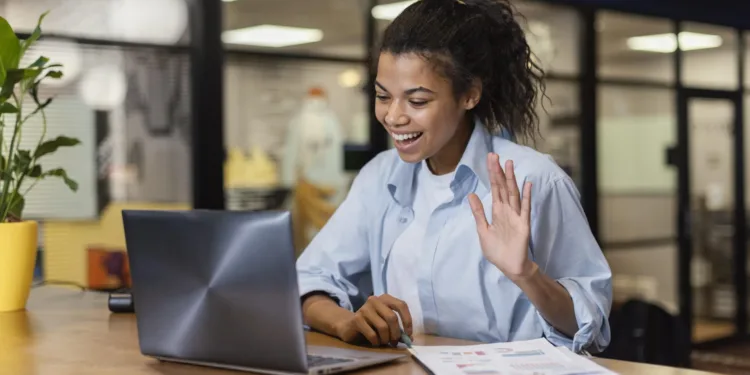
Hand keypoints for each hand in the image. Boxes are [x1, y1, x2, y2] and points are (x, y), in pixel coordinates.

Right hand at [334, 294, 411, 346]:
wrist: (348, 325)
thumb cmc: (371, 324)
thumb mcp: (386, 323)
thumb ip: (397, 328)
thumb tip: (411, 339)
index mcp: (385, 298)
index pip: (401, 305)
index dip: (407, 320)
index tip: (408, 334)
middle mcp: (374, 300)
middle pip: (392, 317)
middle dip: (396, 333)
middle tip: (394, 342)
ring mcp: (364, 308)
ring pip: (383, 327)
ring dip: (386, 339)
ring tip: (383, 342)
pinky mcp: (356, 319)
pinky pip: (372, 334)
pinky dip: (376, 341)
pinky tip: (375, 342)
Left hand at [468, 153, 535, 280]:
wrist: (509, 266)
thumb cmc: (497, 250)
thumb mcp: (482, 230)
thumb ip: (478, 213)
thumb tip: (471, 194)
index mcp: (497, 211)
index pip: (495, 188)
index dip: (492, 174)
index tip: (489, 159)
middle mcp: (507, 210)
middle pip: (503, 187)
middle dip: (498, 171)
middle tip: (494, 155)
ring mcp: (516, 216)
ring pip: (513, 193)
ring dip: (511, 179)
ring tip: (509, 164)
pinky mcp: (523, 224)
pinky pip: (525, 208)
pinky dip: (526, 196)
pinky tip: (527, 184)